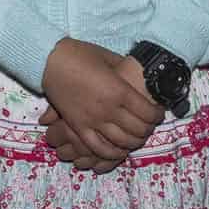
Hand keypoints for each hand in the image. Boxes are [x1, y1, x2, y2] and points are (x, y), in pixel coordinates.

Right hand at [41, 38, 164, 162]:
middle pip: (138, 130)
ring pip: (120, 142)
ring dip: (132, 142)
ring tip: (135, 138)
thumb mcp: (109, 59)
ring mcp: (93, 120)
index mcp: (119, 91)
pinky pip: (97, 147)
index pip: (148, 113)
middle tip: (149, 127)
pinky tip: (117, 150)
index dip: (157, 116)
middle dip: (148, 130)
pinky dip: (110, 153)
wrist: (51, 60)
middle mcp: (109, 109)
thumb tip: (137, 78)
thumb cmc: (81, 54)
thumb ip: (124, 71)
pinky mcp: (78, 127)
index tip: (158, 114)